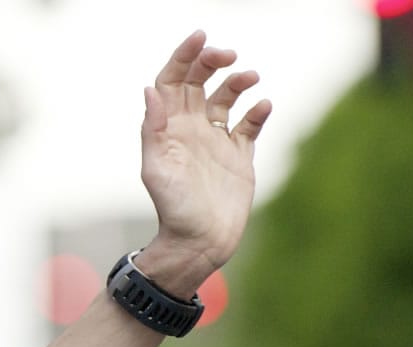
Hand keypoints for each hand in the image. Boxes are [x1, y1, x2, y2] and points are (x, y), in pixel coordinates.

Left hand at [135, 31, 272, 294]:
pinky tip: (262, 107)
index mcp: (168, 129)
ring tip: (250, 78)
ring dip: (238, 82)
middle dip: (212, 61)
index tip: (200, 37)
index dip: (183, 57)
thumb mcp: (157, 169)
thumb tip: (151, 89)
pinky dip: (257, 112)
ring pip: (227, 97)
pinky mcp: (239, 155)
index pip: (172, 82)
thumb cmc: (173, 210)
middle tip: (228, 55)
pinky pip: (249, 125)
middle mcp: (190, 130)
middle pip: (200, 82)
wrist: (198, 243)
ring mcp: (215, 141)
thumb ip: (154, 129)